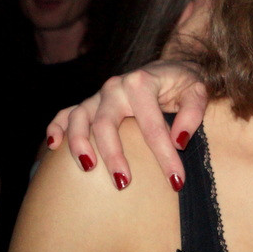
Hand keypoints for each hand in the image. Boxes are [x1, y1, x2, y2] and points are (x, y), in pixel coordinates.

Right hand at [46, 61, 207, 189]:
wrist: (171, 68)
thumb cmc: (185, 83)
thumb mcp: (198, 91)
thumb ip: (193, 113)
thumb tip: (179, 141)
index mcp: (142, 83)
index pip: (153, 126)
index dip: (165, 156)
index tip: (176, 182)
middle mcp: (115, 87)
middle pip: (106, 124)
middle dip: (113, 156)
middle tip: (123, 183)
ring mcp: (99, 95)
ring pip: (79, 119)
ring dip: (79, 145)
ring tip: (88, 170)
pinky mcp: (90, 103)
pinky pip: (66, 114)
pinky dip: (56, 128)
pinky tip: (54, 146)